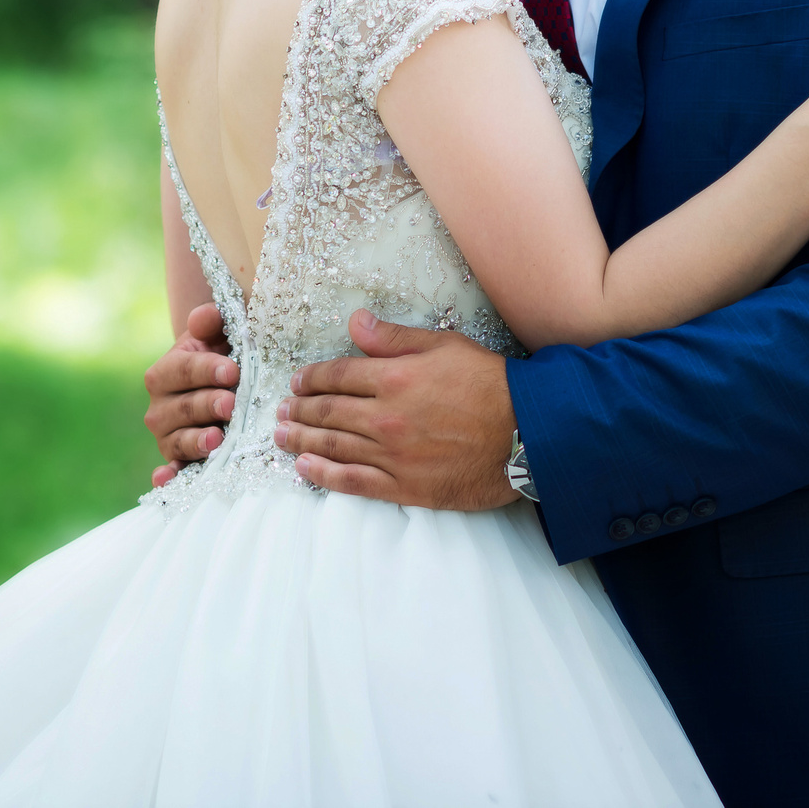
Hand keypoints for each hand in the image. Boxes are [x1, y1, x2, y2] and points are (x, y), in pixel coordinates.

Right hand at [143, 302, 236, 487]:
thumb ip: (211, 321)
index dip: (207, 370)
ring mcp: (167, 437)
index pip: (183, 370)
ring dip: (196, 441)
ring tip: (217, 438)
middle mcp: (159, 407)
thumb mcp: (217, 335)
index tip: (233, 371)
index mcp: (165, 372)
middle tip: (232, 403)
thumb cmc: (220, 357)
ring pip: (178, 440)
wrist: (219, 388)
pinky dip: (167, 477)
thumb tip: (203, 317)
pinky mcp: (177, 460)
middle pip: (183, 408)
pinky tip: (166, 480)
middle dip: (208, 405)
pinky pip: (171, 470)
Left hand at [274, 310, 516, 509]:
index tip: (297, 382)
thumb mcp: (445, 345)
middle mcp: (385, 417)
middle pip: (328, 413)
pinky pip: (354, 483)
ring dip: (301, 440)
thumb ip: (395, 338)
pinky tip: (305, 469)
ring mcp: (393, 456)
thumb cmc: (491, 385)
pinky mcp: (405, 487)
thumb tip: (356, 322)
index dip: (312, 378)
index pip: (338, 376)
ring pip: (333, 447)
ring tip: (280, 437)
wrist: (529, 434)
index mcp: (394, 378)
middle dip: (299, 410)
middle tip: (280, 411)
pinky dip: (325, 476)